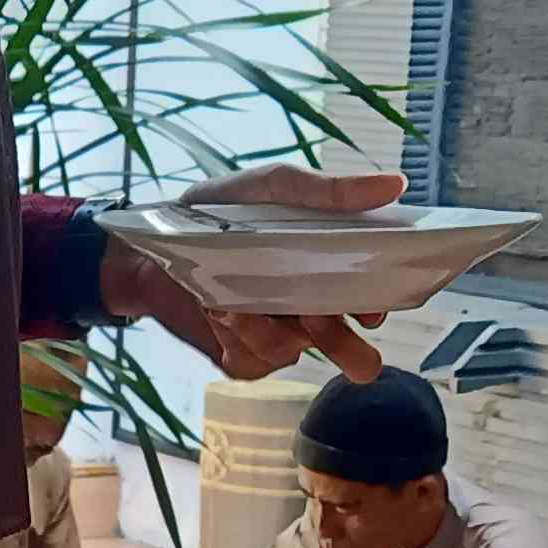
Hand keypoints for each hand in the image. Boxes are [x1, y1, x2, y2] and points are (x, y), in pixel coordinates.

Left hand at [98, 164, 404, 382]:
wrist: (152, 246)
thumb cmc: (219, 210)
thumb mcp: (273, 189)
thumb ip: (329, 192)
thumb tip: (394, 184)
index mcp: (326, 267)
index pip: (367, 295)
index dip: (375, 308)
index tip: (373, 312)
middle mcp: (306, 306)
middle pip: (342, 340)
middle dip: (350, 352)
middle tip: (360, 362)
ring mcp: (274, 334)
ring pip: (292, 352)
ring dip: (269, 331)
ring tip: (236, 304)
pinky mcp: (240, 356)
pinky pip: (253, 362)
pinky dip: (238, 339)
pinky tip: (220, 313)